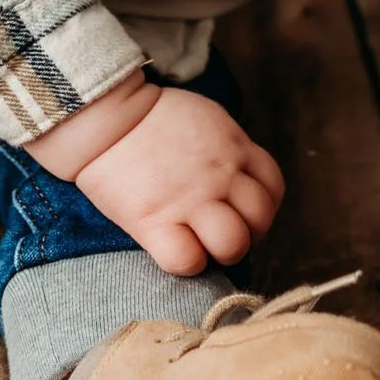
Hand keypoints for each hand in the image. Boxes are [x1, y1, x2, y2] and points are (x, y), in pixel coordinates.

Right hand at [72, 86, 284, 274]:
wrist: (106, 116)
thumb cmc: (151, 118)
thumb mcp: (206, 119)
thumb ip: (228, 149)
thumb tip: (238, 179)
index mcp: (234, 147)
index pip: (273, 188)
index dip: (261, 206)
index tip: (240, 210)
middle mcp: (220, 175)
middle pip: (260, 219)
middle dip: (246, 231)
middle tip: (220, 230)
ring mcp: (190, 200)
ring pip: (233, 244)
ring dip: (219, 251)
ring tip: (199, 242)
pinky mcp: (156, 221)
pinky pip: (187, 261)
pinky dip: (185, 263)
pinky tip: (173, 248)